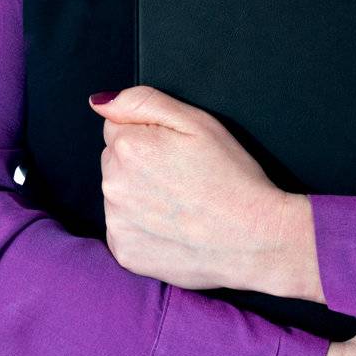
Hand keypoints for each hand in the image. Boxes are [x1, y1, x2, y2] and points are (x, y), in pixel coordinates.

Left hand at [88, 85, 312, 294]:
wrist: (256, 239)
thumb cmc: (232, 177)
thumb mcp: (197, 122)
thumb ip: (143, 102)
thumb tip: (100, 102)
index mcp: (128, 147)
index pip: (117, 128)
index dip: (150, 135)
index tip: (176, 151)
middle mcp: (113, 185)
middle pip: (115, 162)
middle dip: (140, 164)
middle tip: (182, 178)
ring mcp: (117, 223)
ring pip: (119, 196)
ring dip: (139, 197)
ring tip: (181, 205)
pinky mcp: (125, 253)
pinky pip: (125, 230)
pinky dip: (142, 229)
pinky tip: (173, 229)